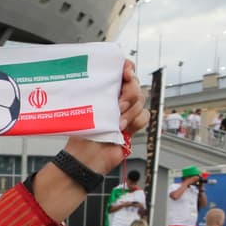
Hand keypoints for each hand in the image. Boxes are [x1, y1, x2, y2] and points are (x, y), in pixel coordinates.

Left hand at [62, 59, 146, 173]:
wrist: (87, 158)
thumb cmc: (81, 135)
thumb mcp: (86, 109)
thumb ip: (99, 93)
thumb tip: (105, 79)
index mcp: (105, 89)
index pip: (123, 70)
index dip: (128, 68)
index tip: (126, 73)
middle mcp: (117, 97)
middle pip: (135, 84)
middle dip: (130, 93)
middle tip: (119, 105)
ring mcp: (126, 111)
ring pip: (141, 100)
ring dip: (130, 112)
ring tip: (117, 123)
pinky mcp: (133, 123)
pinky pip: (144, 116)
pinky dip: (135, 122)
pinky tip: (123, 129)